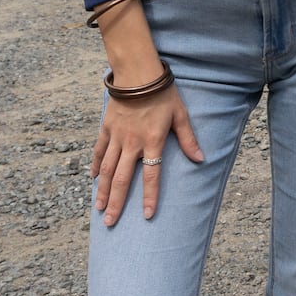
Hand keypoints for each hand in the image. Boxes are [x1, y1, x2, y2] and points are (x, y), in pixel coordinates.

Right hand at [93, 79, 202, 224]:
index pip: (151, 175)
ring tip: (99, 209)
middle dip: (117, 202)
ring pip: (107, 169)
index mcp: (152, 141)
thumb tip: (201, 159)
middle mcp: (132, 142)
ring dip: (103, 190)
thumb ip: (188, 139)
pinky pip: (99, 151)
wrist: (138, 73)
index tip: (148, 215)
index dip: (150, 197)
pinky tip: (94, 180)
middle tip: (111, 222)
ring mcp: (117, 136)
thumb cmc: (163, 93)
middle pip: (123, 179)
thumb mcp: (180, 115)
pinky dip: (96, 166)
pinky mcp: (106, 128)